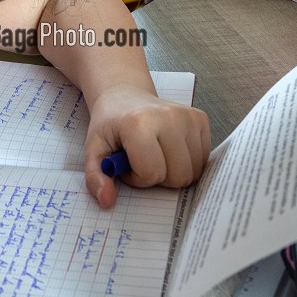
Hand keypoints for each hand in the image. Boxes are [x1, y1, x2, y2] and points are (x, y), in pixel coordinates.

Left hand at [83, 86, 209, 208]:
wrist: (125, 96)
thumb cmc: (110, 125)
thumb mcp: (94, 150)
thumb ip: (96, 177)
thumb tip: (107, 201)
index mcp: (139, 123)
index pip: (151, 173)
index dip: (138, 177)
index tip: (128, 163)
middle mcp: (168, 117)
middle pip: (178, 176)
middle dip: (159, 177)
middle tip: (142, 160)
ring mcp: (188, 116)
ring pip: (193, 171)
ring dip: (174, 171)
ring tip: (155, 154)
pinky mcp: (200, 118)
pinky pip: (203, 160)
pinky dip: (187, 162)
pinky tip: (170, 149)